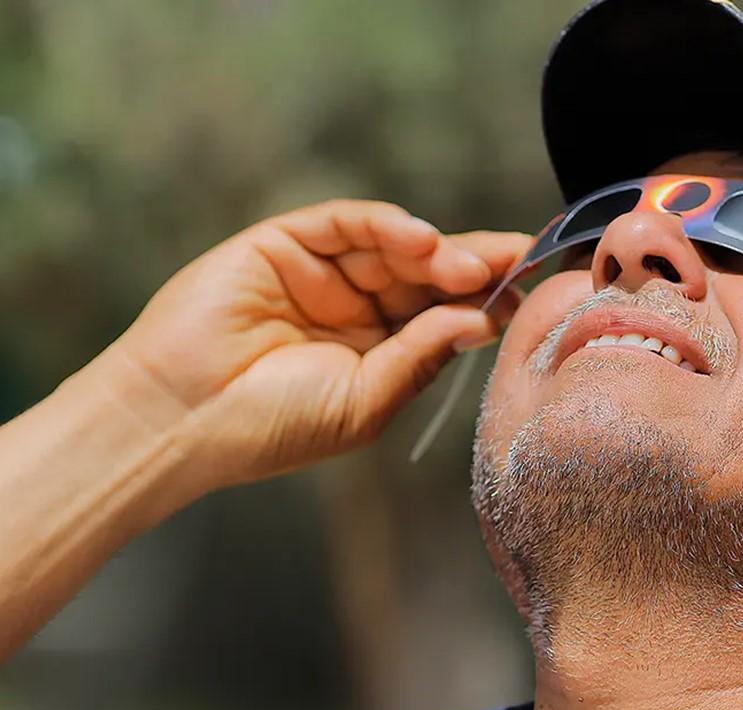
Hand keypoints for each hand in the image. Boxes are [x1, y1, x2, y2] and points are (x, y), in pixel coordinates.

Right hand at [105, 200, 529, 489]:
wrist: (182, 420)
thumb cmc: (272, 426)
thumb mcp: (366, 401)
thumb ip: (421, 356)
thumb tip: (484, 320)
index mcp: (379, 349)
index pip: (443, 313)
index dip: (488, 298)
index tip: (534, 289)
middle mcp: (355, 307)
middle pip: (428, 274)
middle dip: (475, 265)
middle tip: (519, 260)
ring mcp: (320, 273)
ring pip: (393, 245)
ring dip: (436, 250)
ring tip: (468, 265)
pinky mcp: (283, 243)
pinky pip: (344, 222)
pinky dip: (385, 224)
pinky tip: (420, 241)